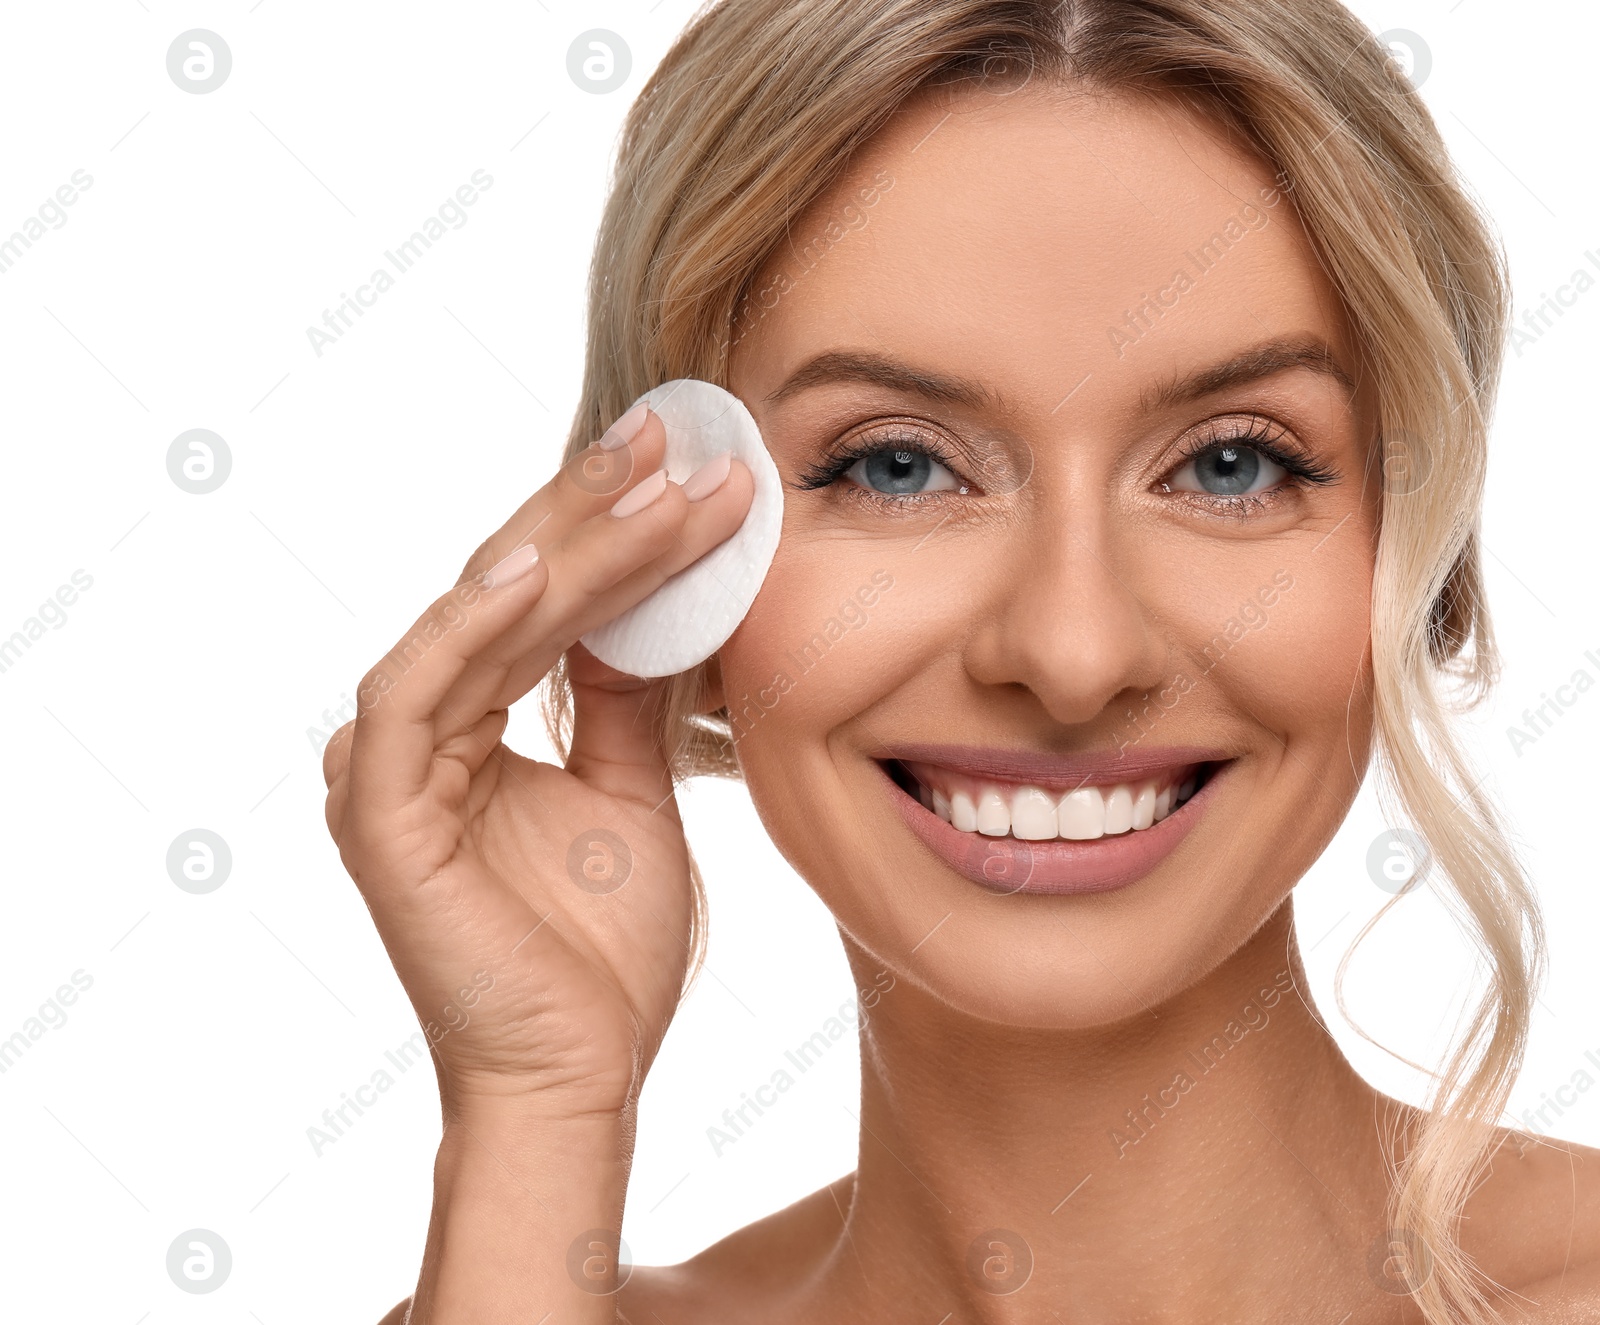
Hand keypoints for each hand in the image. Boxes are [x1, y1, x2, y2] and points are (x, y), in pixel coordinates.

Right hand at [322, 409, 751, 1121]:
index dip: (611, 530)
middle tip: (671, 436)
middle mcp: (421, 732)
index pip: (543, 603)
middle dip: (593, 509)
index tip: (689, 465)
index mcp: (472, 728)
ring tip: (651, 483)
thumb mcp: (631, 795)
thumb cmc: (600, 954)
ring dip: (567, 548)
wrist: (581, 1076)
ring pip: (476, 622)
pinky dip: (474, 626)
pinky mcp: (378, 815)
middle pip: (507, 590)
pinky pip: (418, 694)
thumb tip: (657, 603)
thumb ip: (625, 702)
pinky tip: (543, 569)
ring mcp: (390, 769)